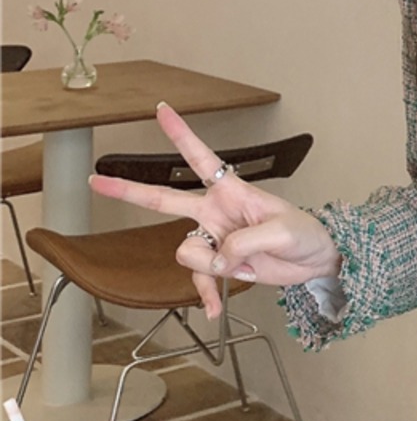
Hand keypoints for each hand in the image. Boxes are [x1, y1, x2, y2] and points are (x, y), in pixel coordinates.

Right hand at [89, 102, 340, 318]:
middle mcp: (216, 211)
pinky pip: (200, 279)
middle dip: (129, 191)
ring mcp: (215, 238)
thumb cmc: (304, 233)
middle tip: (98, 181)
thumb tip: (218, 257)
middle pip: (164, 199)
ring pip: (187, 251)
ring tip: (241, 265)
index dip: (181, 134)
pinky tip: (215, 309)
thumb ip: (245, 241)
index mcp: (233, 191)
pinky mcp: (219, 262)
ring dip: (210, 265)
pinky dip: (207, 294)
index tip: (162, 111)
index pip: (202, 158)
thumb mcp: (282, 231)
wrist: (315, 260)